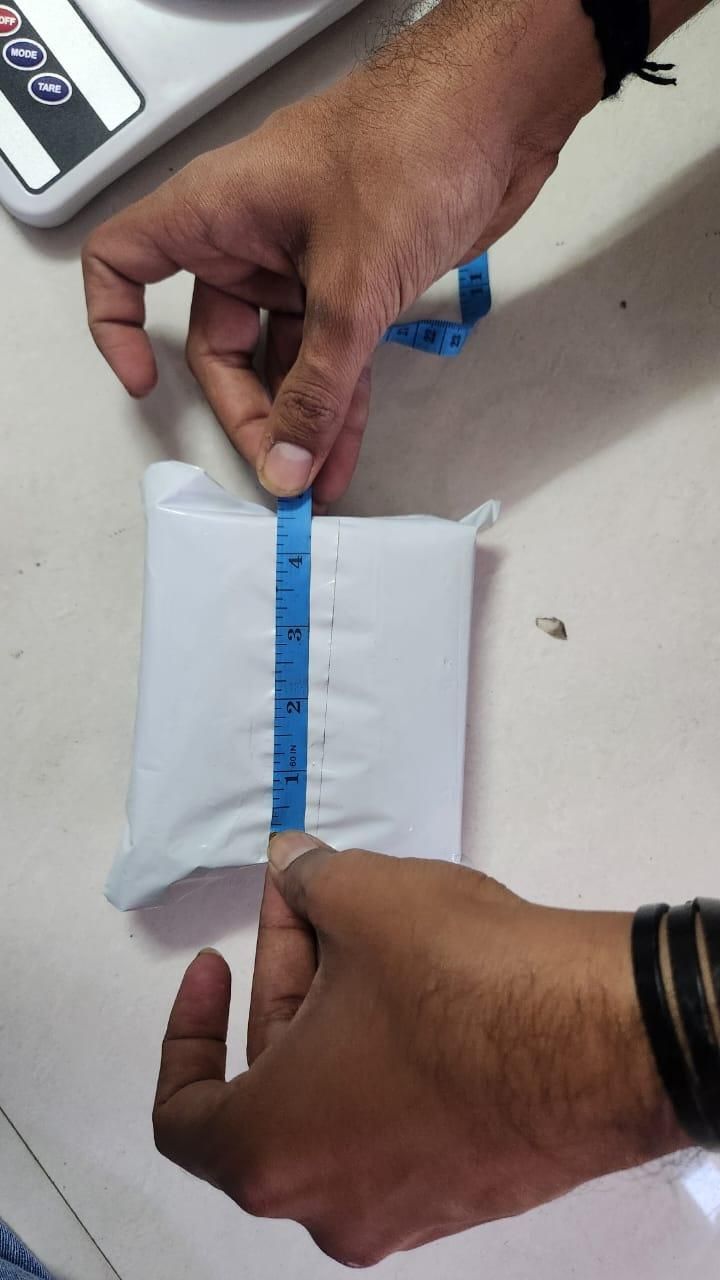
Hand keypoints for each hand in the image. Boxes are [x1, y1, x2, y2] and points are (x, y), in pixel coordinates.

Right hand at [83, 1, 603, 505]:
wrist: (499, 109)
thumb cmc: (412, 143)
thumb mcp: (349, 287)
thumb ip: (316, 386)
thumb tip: (286, 458)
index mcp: (216, 212)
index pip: (125, 262)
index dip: (118, 326)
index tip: (146, 385)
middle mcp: (251, 236)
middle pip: (218, 341)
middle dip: (246, 409)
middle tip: (277, 467)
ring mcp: (304, 258)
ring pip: (281, 356)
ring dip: (299, 418)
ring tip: (315, 478)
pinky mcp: (356, 276)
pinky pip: (332, 353)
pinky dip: (338, 399)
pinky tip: (343, 449)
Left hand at [153, 832, 681, 1266]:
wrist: (605, 1036)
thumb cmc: (460, 981)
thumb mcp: (362, 900)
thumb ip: (304, 882)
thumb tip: (288, 862)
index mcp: (274, 1152)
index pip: (183, 1112)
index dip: (187, 1027)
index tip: (214, 966)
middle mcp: (331, 1200)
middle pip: (275, 1086)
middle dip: (287, 981)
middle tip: (310, 903)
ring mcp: (405, 1205)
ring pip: (342, 1100)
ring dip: (339, 1013)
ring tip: (371, 928)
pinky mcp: (468, 1187)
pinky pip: (400, 1119)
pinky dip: (389, 1054)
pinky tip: (420, 979)